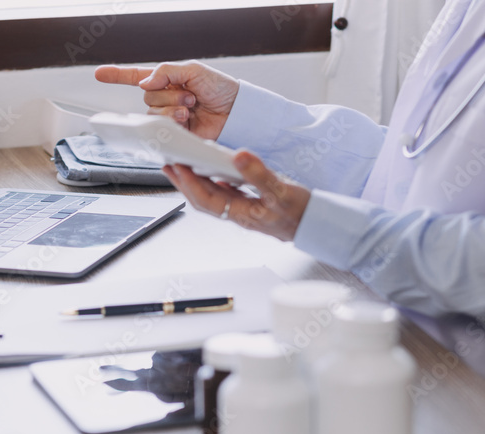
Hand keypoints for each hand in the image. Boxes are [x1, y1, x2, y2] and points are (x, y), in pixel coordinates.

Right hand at [95, 60, 239, 140]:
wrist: (238, 111)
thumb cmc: (221, 89)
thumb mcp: (193, 70)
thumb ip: (165, 73)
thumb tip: (143, 83)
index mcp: (168, 82)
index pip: (137, 77)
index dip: (117, 76)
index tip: (99, 74)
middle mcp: (166, 100)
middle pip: (147, 98)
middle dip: (168, 95)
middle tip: (190, 96)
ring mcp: (171, 118)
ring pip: (153, 115)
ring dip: (172, 109)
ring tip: (192, 109)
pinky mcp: (177, 135)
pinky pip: (162, 130)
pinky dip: (172, 123)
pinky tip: (186, 120)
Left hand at [163, 151, 310, 241]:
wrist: (316, 226)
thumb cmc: (301, 213)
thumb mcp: (282, 191)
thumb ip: (259, 174)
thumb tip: (239, 156)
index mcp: (243, 213)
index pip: (207, 199)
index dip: (189, 183)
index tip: (177, 166)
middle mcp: (239, 214)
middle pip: (203, 199)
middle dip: (184, 183)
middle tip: (168, 164)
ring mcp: (243, 211)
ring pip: (211, 197)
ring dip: (195, 182)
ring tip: (182, 166)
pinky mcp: (249, 205)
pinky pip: (224, 194)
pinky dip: (213, 182)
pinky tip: (212, 172)